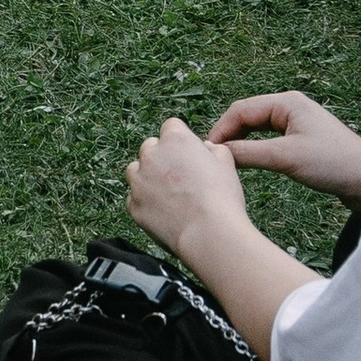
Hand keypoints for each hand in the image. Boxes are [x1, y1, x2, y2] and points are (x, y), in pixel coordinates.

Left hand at [125, 118, 245, 261]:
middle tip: (181, 178)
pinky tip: (164, 213)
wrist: (208, 233)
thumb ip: (213, 149)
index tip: (189, 154)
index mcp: (175, 139)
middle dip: (162, 158)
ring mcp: (138, 180)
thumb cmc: (221, 198)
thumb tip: (205, 148)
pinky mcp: (133, 205)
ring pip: (137, 171)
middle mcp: (151, 155)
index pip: (171, 127)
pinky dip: (145, 202)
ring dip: (148, 177)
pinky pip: (135, 198)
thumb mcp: (226, 163)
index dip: (181, 140)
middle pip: (151, 147)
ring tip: (170, 195)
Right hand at [209, 89, 360, 202]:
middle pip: (247, 115)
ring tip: (226, 159)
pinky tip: (248, 160)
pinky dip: (255, 147)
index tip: (206, 151)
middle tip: (213, 157)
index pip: (240, 109)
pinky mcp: (303, 138)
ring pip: (257, 127)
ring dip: (241, 140)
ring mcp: (297, 121)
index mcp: (286, 101)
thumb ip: (248, 153)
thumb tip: (217, 153)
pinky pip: (269, 138)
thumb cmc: (333, 164)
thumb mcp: (285, 158)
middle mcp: (290, 106)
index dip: (220, 129)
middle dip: (228, 133)